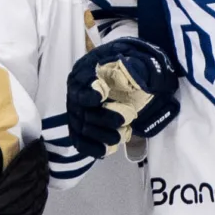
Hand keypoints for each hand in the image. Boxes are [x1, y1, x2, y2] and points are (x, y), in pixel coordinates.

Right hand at [66, 36, 179, 155]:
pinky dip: (90, 147)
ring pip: (81, 126)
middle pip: (82, 108)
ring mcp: (77, 111)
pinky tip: (104, 151)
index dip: (89, 90)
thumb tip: (130, 74)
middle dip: (103, 117)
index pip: (81, 81)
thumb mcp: (138, 63)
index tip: (101, 95)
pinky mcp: (80, 127)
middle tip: (124, 121)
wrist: (133, 81)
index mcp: (86, 70)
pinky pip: (79, 140)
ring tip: (119, 137)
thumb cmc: (133, 70)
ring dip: (99, 135)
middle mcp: (77, 91)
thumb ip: (135, 68)